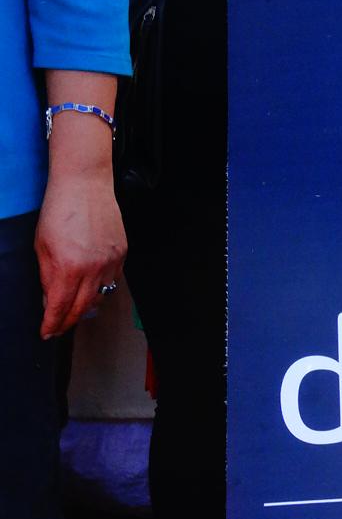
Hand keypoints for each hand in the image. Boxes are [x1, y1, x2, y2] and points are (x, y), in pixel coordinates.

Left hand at [35, 170, 126, 338]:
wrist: (85, 185)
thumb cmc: (59, 210)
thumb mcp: (42, 246)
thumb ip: (47, 276)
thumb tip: (50, 299)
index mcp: (68, 267)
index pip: (60, 307)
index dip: (53, 324)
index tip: (47, 332)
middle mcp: (93, 269)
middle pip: (83, 308)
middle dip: (68, 321)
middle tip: (58, 327)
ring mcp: (111, 262)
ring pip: (101, 297)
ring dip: (85, 306)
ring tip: (74, 310)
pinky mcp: (122, 254)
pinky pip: (112, 280)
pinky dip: (101, 288)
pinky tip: (91, 287)